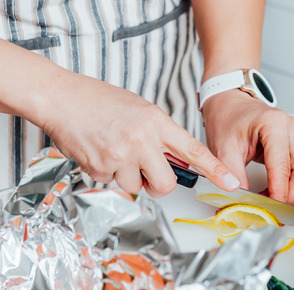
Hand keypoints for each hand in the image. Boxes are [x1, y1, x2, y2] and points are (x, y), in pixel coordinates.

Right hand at [38, 73, 240, 196]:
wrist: (61, 98)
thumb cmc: (99, 102)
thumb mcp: (140, 110)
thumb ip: (160, 135)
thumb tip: (176, 161)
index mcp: (156, 122)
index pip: (193, 151)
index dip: (215, 170)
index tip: (232, 183)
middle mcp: (142, 140)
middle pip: (166, 184)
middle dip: (156, 185)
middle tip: (145, 172)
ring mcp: (120, 156)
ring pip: (135, 187)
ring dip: (126, 177)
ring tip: (113, 150)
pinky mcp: (100, 168)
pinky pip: (112, 183)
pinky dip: (106, 172)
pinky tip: (98, 151)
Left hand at [201, 90, 293, 204]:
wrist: (228, 103)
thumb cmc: (226, 118)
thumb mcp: (223, 149)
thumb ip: (231, 175)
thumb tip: (240, 199)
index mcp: (274, 124)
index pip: (282, 166)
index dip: (279, 191)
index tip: (272, 208)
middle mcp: (290, 128)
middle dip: (290, 195)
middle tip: (274, 210)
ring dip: (290, 190)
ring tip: (269, 202)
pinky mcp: (293, 143)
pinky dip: (288, 183)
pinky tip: (273, 192)